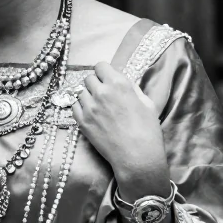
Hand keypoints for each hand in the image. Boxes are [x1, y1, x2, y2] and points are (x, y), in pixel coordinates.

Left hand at [72, 62, 168, 189]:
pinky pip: (75, 107)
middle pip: (88, 78)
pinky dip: (81, 108)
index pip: (101, 66)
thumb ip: (132, 88)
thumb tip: (123, 82)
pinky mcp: (82, 122)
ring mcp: (89, 108)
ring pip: (81, 92)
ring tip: (98, 107)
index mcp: (118, 84)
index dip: (104, 72)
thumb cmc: (147, 131)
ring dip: (88, 96)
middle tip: (103, 94)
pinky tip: (92, 115)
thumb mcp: (147, 103)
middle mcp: (101, 92)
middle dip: (95, 84)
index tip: (107, 79)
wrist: (137, 157)